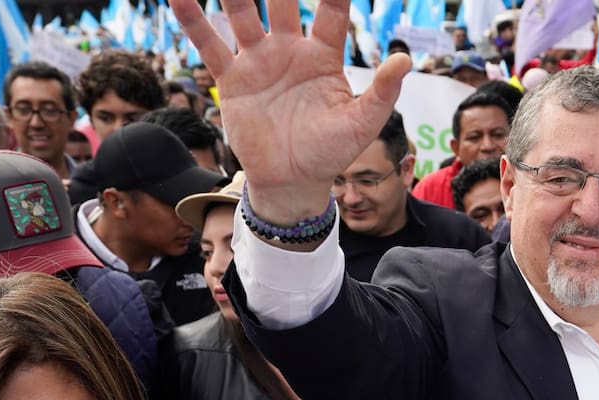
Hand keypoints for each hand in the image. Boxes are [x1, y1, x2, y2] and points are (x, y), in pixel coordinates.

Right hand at [170, 0, 411, 224]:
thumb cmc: (330, 153)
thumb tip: (404, 60)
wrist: (291, 182)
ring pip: (243, 13)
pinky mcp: (232, 79)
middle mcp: (289, 49)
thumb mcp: (361, 125)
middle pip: (283, 0)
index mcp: (323, 56)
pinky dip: (193, 19)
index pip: (331, 9)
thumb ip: (382, 93)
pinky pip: (210, 44)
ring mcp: (258, 60)